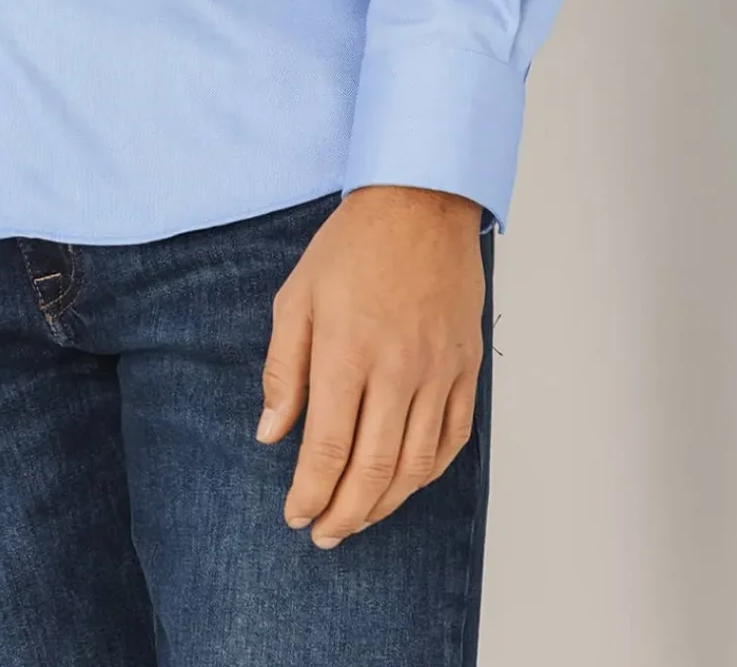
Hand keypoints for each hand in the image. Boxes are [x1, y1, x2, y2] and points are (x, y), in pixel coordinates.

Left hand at [256, 184, 486, 547]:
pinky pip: (454, 439)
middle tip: (324, 534)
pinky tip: (407, 484)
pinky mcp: (467, 367)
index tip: (296, 515)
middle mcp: (397, 368)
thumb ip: (283, 371)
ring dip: (386, 504)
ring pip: (416, 464)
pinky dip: (430, 472)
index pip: (327, 446)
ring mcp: (439, 370)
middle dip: (345, 513)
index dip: (309, 492)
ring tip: (359, 519)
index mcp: (347, 350)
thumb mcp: (296, 298)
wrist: (420, 202)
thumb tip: (269, 435)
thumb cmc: (351, 247)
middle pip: (373, 467)